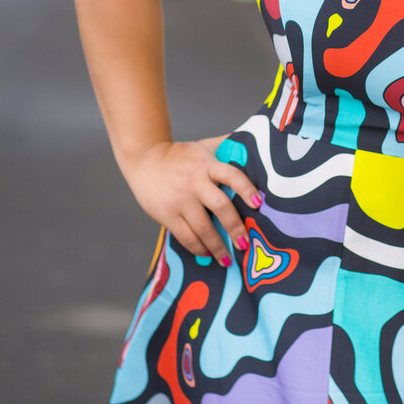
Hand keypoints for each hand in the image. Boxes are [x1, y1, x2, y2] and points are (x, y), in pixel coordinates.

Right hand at [121, 136, 262, 264]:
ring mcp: (180, 200)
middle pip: (220, 206)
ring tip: (227, 259)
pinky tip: (207, 253)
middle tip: (245, 244)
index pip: (232, 175)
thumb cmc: (181, 155)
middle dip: (235, 228)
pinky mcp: (167, 214)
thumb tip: (254, 144)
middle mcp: (195, 182)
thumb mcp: (204, 146)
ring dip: (217, 246)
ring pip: (203, 227)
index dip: (247, 189)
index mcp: (207, 165)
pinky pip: (185, 236)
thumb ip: (227, 145)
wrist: (144, 159)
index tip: (259, 204)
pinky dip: (198, 247)